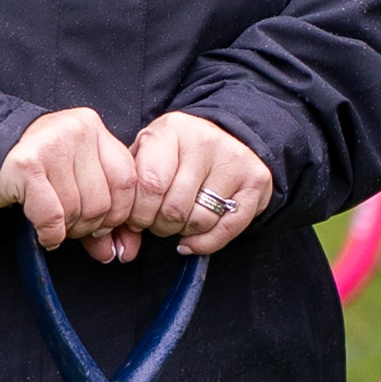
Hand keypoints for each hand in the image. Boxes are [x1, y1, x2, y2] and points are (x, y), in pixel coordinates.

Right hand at [0, 104, 150, 257]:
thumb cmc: (37, 170)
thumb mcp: (77, 182)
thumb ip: (104, 213)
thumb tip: (117, 253)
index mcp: (95, 128)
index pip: (127, 180)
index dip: (120, 214)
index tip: (106, 228)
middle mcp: (77, 129)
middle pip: (103, 201)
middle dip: (88, 226)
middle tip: (71, 226)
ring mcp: (51, 143)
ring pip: (77, 210)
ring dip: (66, 230)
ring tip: (54, 223)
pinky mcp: (26, 164)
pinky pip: (52, 216)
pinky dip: (50, 234)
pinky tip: (44, 233)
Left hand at [128, 111, 275, 256]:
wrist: (225, 135)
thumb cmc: (175, 155)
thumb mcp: (145, 162)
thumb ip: (129, 202)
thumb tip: (124, 251)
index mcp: (170, 130)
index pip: (149, 183)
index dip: (139, 213)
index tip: (137, 219)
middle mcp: (204, 140)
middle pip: (174, 207)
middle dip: (160, 226)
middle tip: (158, 221)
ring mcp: (234, 158)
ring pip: (199, 220)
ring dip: (183, 232)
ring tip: (179, 220)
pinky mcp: (256, 179)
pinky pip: (228, 229)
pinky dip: (206, 243)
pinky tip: (194, 238)